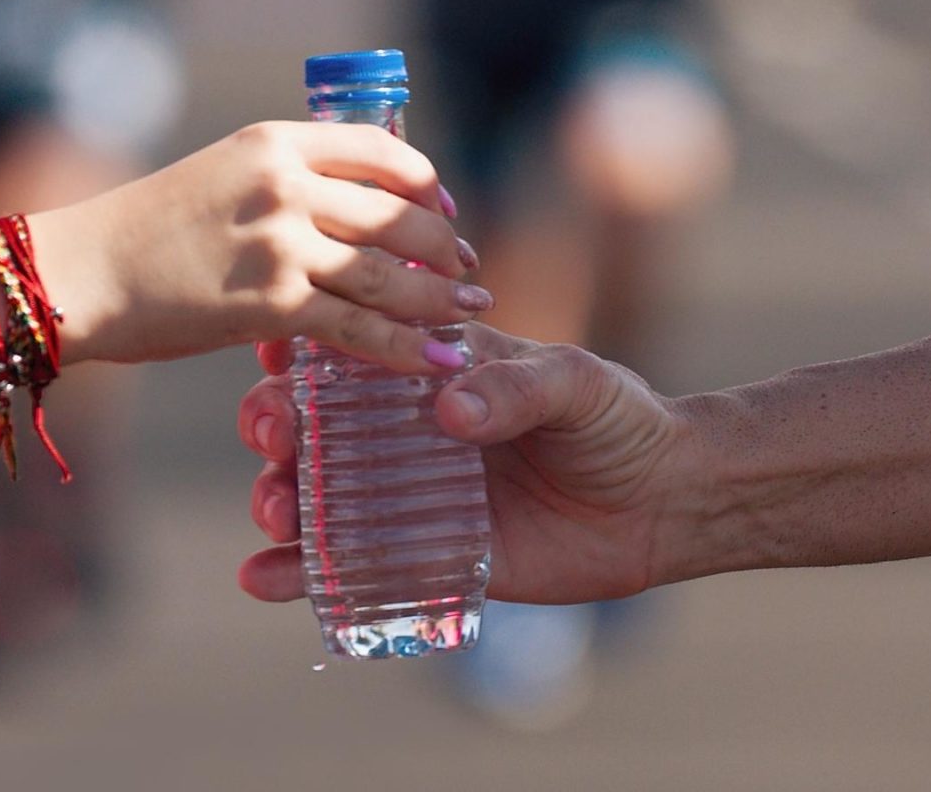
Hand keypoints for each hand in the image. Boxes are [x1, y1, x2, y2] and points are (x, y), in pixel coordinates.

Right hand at [39, 122, 488, 372]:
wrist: (77, 273)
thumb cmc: (143, 233)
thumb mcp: (219, 177)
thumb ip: (280, 183)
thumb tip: (343, 210)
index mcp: (275, 142)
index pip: (381, 151)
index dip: (426, 184)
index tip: (445, 209)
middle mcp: (286, 184)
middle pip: (398, 213)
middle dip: (444, 246)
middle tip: (467, 270)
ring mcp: (282, 243)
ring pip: (389, 273)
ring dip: (440, 298)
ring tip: (470, 313)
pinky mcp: (272, 304)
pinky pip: (360, 328)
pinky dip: (408, 347)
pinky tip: (437, 359)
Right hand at [236, 325, 693, 606]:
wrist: (668, 501)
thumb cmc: (622, 421)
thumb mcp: (577, 384)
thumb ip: (518, 388)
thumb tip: (451, 409)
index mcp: (437, 370)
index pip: (352, 352)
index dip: (301, 353)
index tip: (274, 359)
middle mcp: (409, 429)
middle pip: (315, 424)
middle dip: (275, 427)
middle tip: (273, 439)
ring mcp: (412, 494)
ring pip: (319, 494)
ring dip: (279, 498)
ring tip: (276, 511)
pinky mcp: (426, 556)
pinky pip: (351, 566)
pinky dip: (300, 574)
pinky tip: (263, 578)